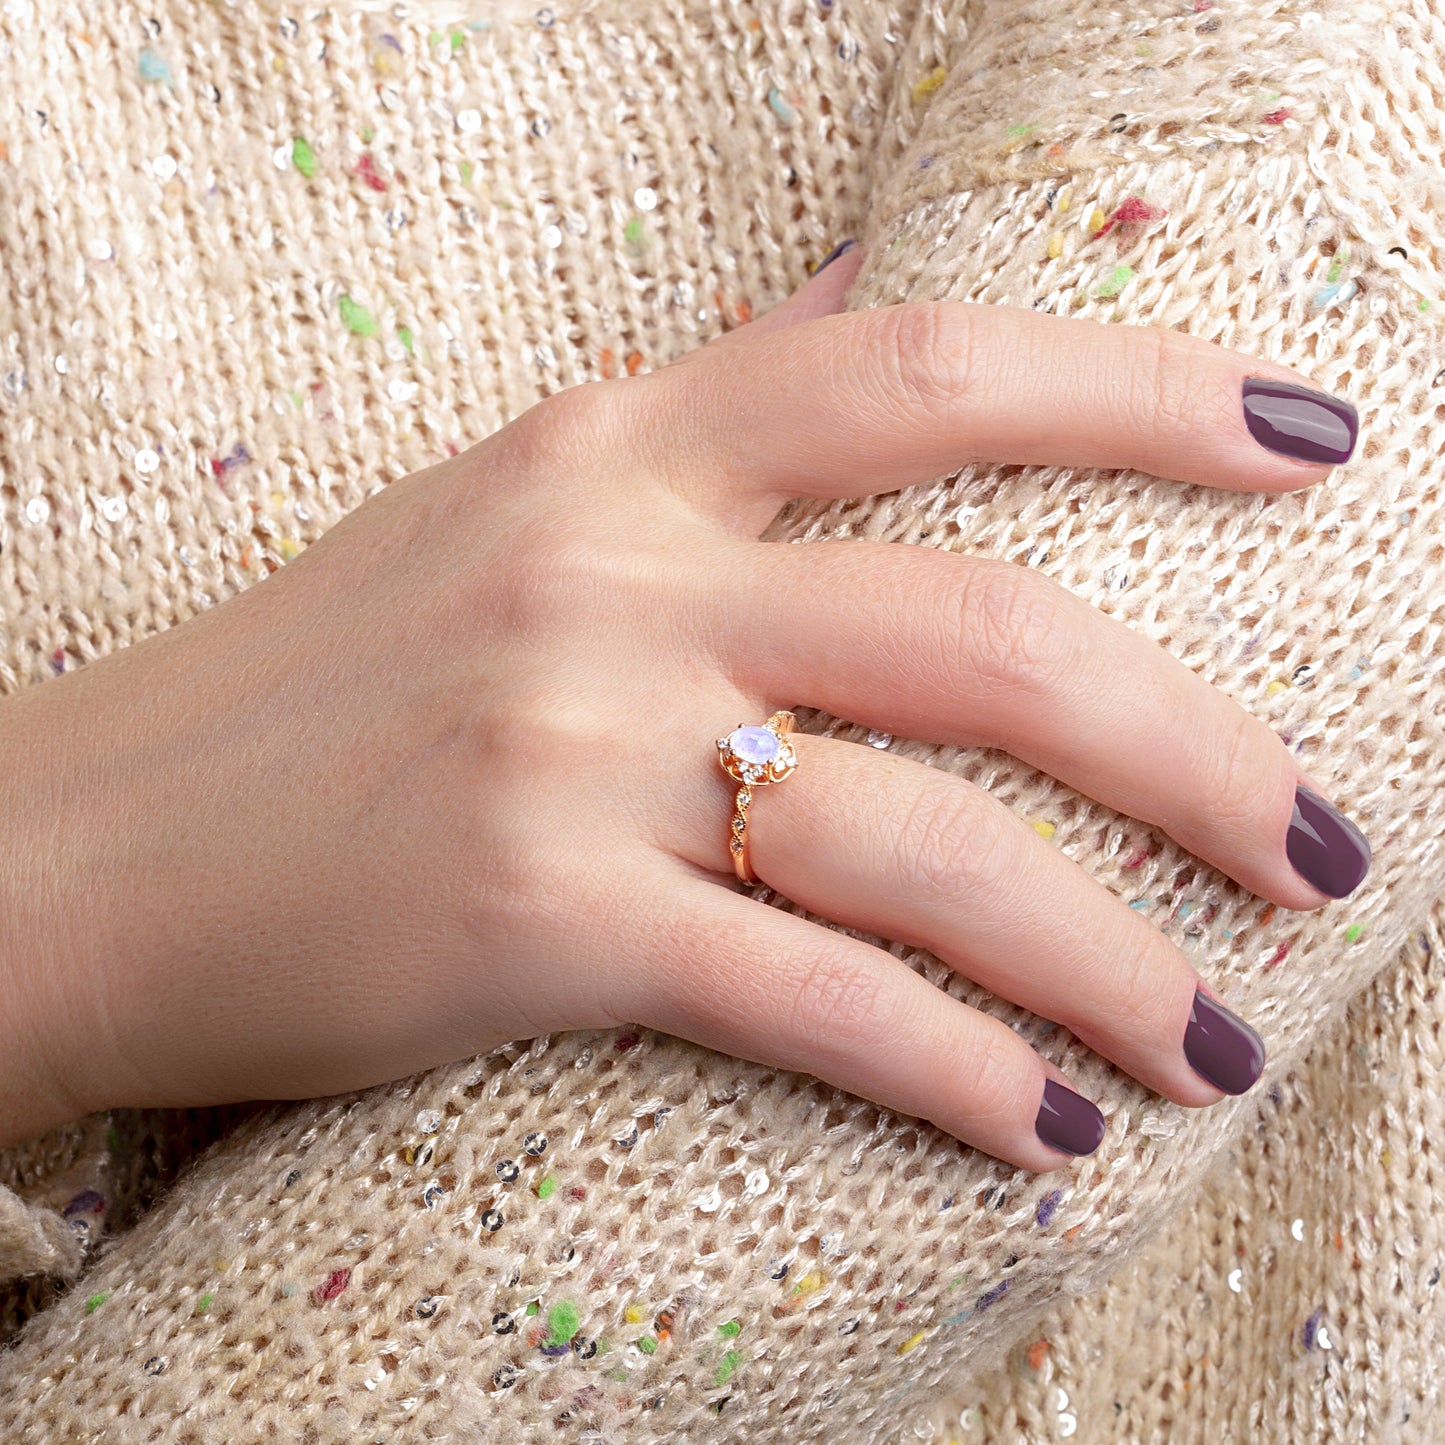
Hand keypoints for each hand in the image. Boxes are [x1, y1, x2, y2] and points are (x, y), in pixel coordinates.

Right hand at [0, 243, 1368, 1167]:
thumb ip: (696, 428)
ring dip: (1111, 955)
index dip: (1143, 387)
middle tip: (1332, 846)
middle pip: (988, 630)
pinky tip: (1052, 1133)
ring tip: (1221, 1036)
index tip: (1311, 440)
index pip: (922, 366)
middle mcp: (610, 573)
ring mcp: (570, 747)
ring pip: (926, 848)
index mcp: (610, 443)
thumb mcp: (503, 507)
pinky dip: (953, 1074)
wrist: (75, 843)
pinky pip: (807, 999)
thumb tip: (862, 330)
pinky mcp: (530, 921)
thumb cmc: (310, 685)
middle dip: (1198, 745)